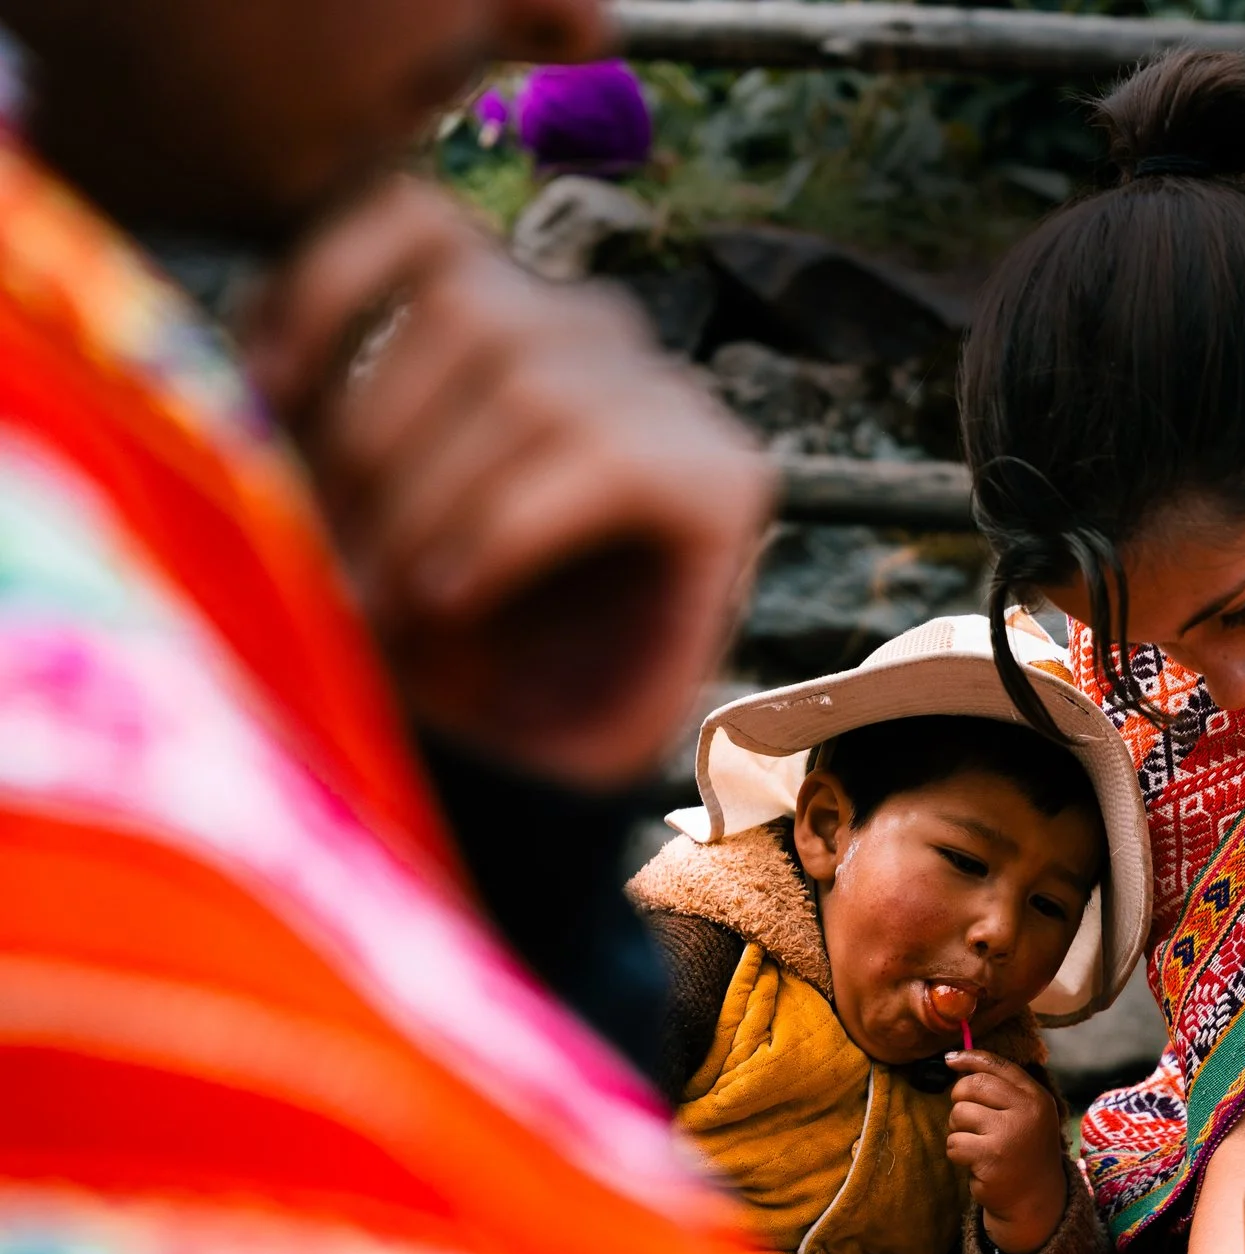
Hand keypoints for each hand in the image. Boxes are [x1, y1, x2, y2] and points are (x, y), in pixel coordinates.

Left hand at [242, 176, 774, 788]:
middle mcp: (604, 345)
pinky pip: (608, 456)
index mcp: (510, 320)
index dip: (328, 284)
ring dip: (431, 495)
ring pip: (535, 375)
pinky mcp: (728, 484)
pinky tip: (453, 593)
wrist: (518, 776)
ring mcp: (678, 406)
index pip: (425, 221)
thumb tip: (253, 349)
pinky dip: (508, 524)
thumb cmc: (419, 636)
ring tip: (390, 598)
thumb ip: (315, 405)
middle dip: (378, 431)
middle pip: (476, 300)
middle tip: (330, 555)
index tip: (254, 393)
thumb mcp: (338, 497)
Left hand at [945, 1051, 1067, 1253]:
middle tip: (968, 1121)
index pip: (998, 1067)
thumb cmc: (1021, 1151)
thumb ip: (1000, 1088)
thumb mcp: (1024, 1114)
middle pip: (972, 1085)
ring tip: (977, 1145)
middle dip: (960, 1100)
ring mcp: (1009, 1134)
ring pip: (959, 1114)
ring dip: (958, 1130)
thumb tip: (953, 1058)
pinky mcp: (990, 1157)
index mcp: (1036, 1098)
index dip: (970, 1058)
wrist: (1034, 1199)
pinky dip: (958, 1154)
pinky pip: (954, 1143)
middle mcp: (1027, 1111)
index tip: (949, 1060)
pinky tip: (976, 1163)